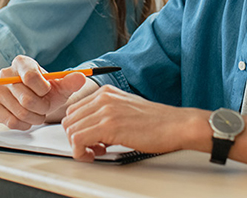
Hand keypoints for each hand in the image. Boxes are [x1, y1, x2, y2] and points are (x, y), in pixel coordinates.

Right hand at [0, 55, 88, 129]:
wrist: (36, 99)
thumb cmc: (47, 91)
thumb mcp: (61, 85)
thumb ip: (71, 81)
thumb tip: (81, 77)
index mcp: (21, 62)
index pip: (31, 77)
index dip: (44, 89)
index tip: (47, 90)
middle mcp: (5, 73)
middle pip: (26, 99)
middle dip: (42, 107)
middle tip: (45, 106)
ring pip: (20, 112)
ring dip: (35, 117)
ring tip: (38, 112)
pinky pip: (10, 121)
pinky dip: (23, 124)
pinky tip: (27, 119)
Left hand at [61, 85, 206, 161]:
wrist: (176, 125)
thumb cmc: (157, 122)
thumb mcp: (126, 109)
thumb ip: (106, 114)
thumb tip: (90, 130)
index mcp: (106, 92)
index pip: (74, 110)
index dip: (78, 128)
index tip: (89, 139)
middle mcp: (103, 98)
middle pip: (69, 120)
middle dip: (76, 138)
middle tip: (92, 148)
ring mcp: (105, 111)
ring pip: (71, 131)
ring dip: (79, 147)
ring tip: (97, 151)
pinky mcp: (109, 126)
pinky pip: (78, 141)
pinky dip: (81, 153)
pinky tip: (96, 155)